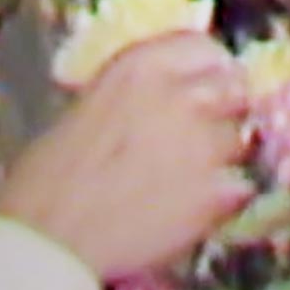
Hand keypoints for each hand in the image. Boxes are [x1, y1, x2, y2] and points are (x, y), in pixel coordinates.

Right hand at [0, 30, 251, 281]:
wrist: (48, 238)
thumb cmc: (48, 177)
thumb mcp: (87, 108)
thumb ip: (136, 97)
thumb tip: (165, 99)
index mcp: (141, 67)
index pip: (206, 50)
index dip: (208, 71)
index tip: (204, 87)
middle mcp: (180, 95)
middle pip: (235, 90)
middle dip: (225, 110)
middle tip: (203, 136)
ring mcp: (203, 145)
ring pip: (240, 141)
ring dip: (223, 157)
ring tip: (191, 180)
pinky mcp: (215, 195)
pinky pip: (241, 188)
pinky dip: (224, 200)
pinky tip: (194, 211)